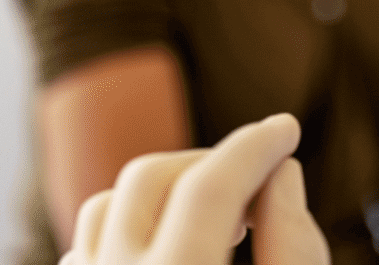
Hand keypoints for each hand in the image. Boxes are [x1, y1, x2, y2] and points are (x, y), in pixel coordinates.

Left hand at [58, 114, 328, 264]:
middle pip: (151, 180)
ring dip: (165, 193)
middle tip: (260, 185)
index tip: (287, 128)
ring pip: (107, 206)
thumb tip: (280, 171)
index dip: (255, 146)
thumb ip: (294, 246)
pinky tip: (171, 250)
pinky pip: (85, 248)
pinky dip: (128, 231)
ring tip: (218, 221)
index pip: (211, 187)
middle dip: (212, 162)